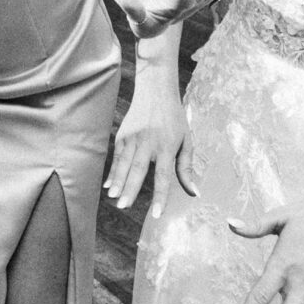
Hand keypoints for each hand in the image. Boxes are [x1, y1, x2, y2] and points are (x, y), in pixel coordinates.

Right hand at [106, 72, 196, 215]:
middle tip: (124, 206)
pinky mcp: (123, 134)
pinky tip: (108, 185)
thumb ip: (187, 168)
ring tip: (114, 198)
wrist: (155, 90)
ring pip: (124, 163)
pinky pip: (117, 157)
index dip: (159, 196)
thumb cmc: (175, 119)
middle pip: (138, 170)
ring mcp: (133, 137)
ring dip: (118, 182)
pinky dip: (113, 172)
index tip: (156, 214)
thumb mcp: (187, 140)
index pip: (163, 175)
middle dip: (130, 189)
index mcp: (167, 146)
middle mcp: (149, 142)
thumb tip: (194, 193)